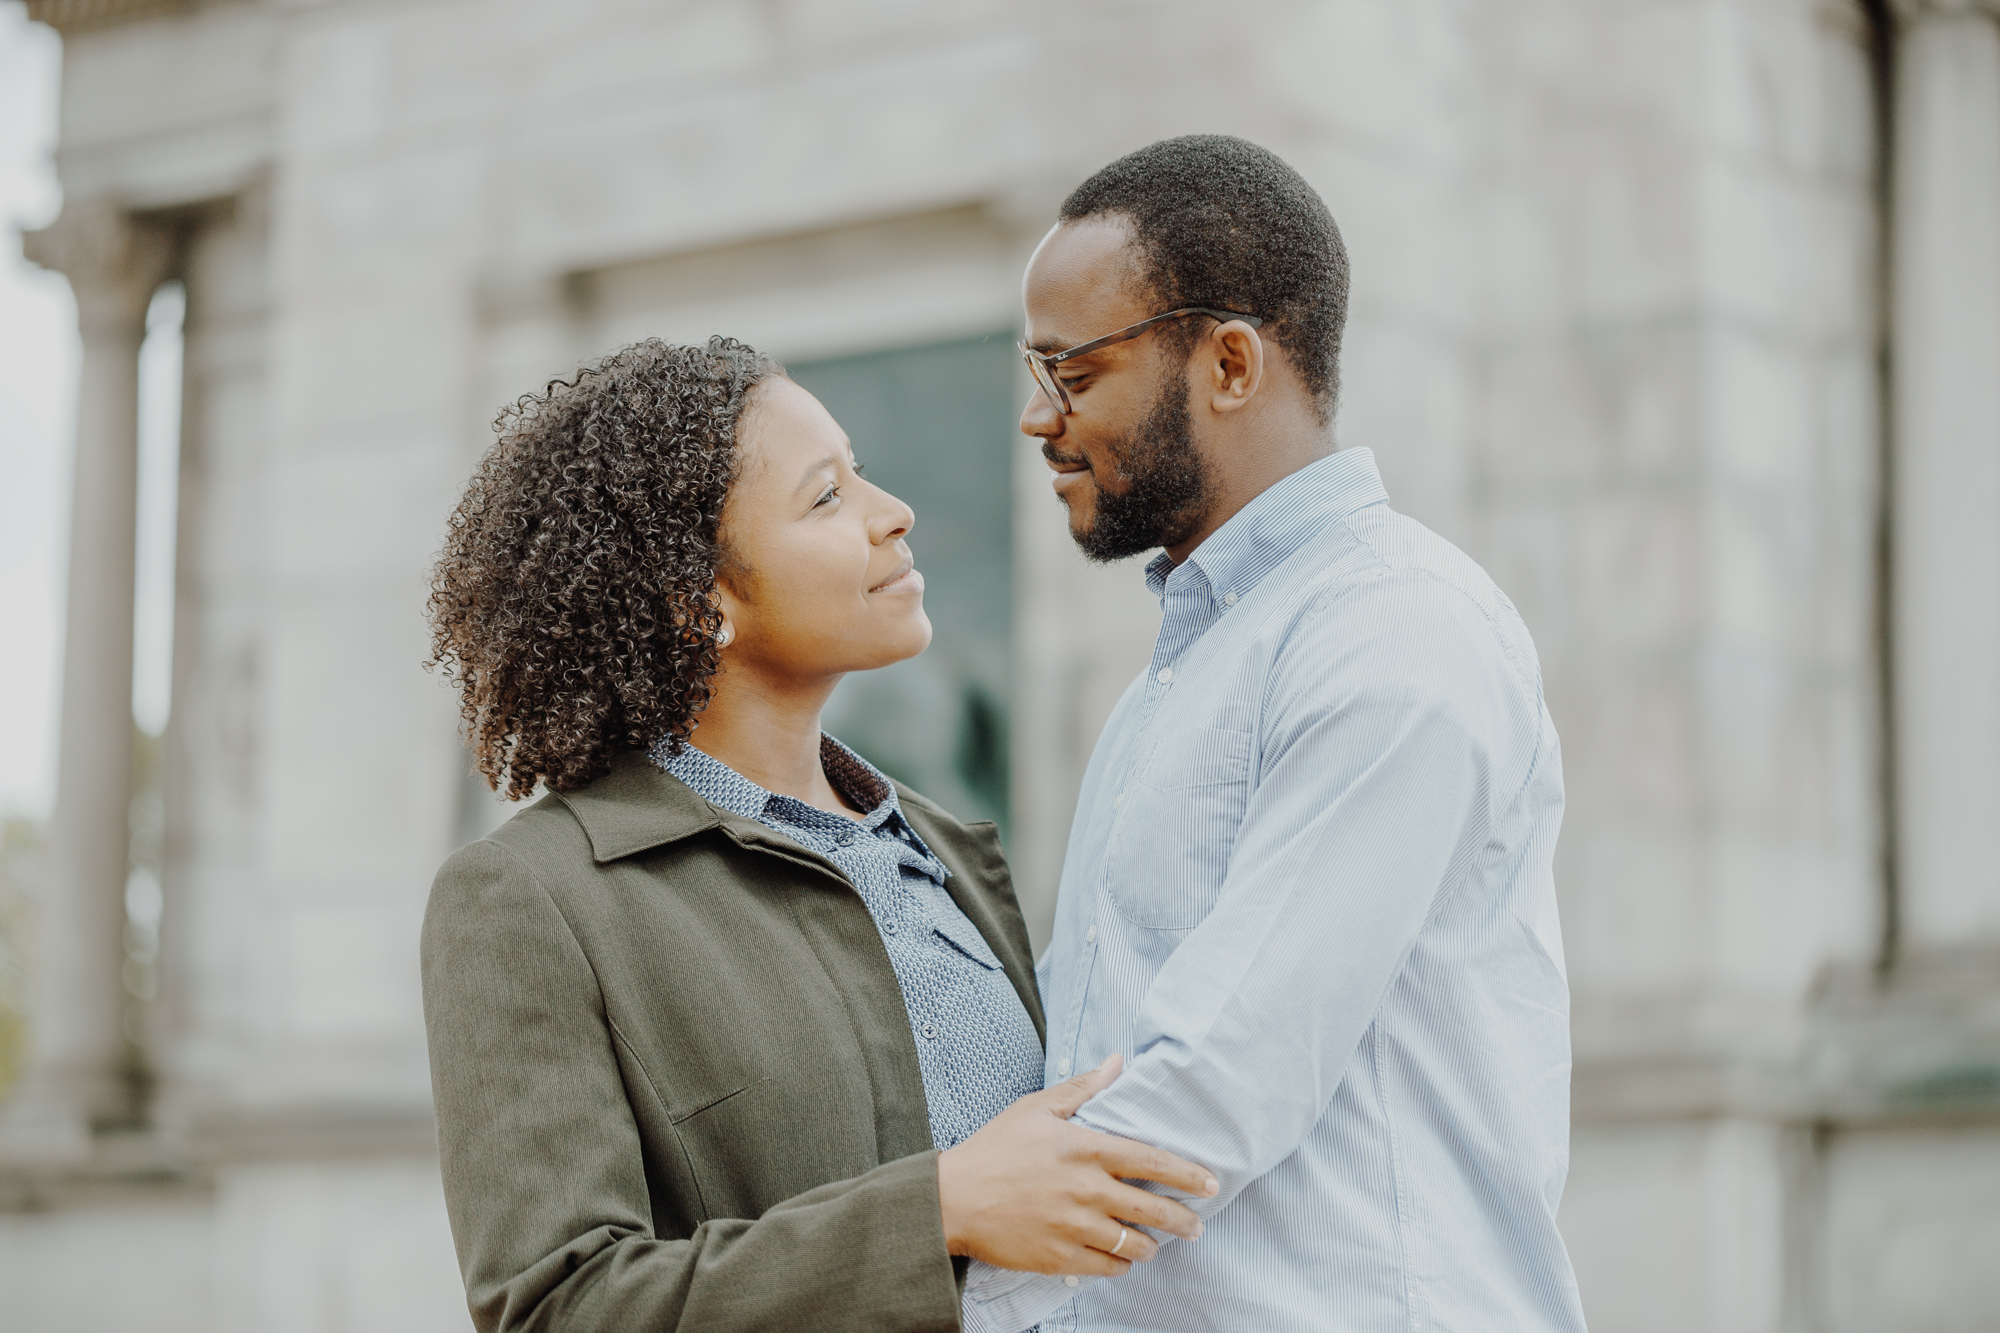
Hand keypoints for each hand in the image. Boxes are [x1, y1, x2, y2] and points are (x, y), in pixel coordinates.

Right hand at [936, 1054, 1219, 1275]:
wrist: (951, 1199)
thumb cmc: (994, 1149)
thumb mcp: (1036, 1108)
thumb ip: (1083, 1088)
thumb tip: (1117, 1062)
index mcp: (1084, 1148)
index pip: (1150, 1160)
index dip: (1186, 1174)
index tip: (1210, 1183)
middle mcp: (1085, 1189)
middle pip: (1152, 1209)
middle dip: (1183, 1220)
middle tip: (1196, 1226)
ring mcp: (1073, 1227)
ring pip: (1134, 1244)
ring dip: (1152, 1245)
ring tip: (1156, 1243)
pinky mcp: (1059, 1256)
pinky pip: (1107, 1267)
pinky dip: (1121, 1264)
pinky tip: (1122, 1257)